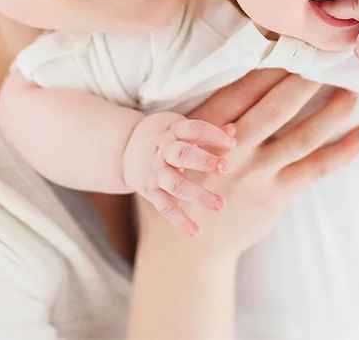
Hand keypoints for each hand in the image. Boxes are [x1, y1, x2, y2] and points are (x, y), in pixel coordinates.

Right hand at [122, 111, 236, 236]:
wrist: (124, 147)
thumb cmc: (162, 135)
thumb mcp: (179, 126)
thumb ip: (205, 131)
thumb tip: (233, 131)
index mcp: (173, 131)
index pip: (194, 128)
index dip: (213, 135)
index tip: (232, 145)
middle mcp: (163, 151)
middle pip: (182, 155)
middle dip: (204, 161)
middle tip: (226, 168)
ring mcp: (156, 173)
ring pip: (175, 184)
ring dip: (198, 195)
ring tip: (221, 205)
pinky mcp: (151, 192)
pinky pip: (165, 207)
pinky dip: (180, 221)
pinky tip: (196, 232)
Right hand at [135, 69, 358, 258]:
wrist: (187, 244)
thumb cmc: (187, 178)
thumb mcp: (185, 140)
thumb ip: (214, 114)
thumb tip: (254, 78)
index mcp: (206, 126)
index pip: (245, 87)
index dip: (273, 66)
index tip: (296, 47)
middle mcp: (232, 149)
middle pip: (276, 107)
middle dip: (305, 81)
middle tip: (329, 60)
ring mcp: (256, 174)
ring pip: (303, 137)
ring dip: (332, 112)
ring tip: (352, 93)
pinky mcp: (275, 195)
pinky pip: (315, 169)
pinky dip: (342, 151)